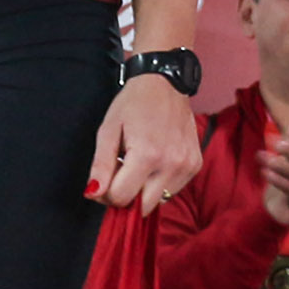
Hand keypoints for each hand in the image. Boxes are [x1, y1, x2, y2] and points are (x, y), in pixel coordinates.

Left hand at [89, 70, 201, 214]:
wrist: (166, 82)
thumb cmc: (133, 103)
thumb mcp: (108, 130)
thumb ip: (100, 165)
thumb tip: (93, 194)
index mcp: (148, 155)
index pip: (120, 198)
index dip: (107, 192)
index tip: (106, 176)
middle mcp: (171, 163)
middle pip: (141, 206)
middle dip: (126, 196)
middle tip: (121, 172)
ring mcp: (187, 165)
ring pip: (158, 201)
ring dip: (144, 190)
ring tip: (140, 164)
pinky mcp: (195, 164)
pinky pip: (172, 190)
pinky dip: (160, 183)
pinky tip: (156, 162)